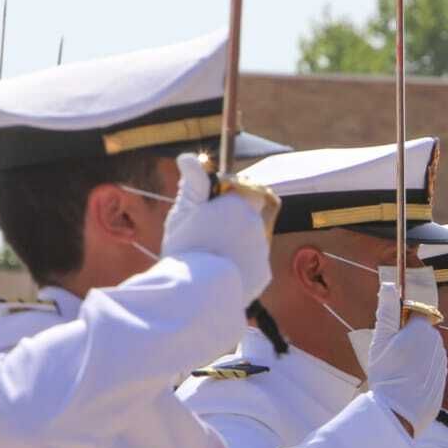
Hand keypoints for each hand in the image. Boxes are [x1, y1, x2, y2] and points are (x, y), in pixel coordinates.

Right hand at [161, 153, 273, 302]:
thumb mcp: (184, 211)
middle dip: (232, 221)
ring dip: (236, 243)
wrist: (201, 291)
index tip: (209, 206)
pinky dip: (240, 266)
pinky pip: (252, 265)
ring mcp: (262, 251)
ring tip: (211, 256)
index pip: (243, 189)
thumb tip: (188, 157)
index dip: (227, 195)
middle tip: (208, 232)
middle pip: (247, 216)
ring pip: (250, 240)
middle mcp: (257, 225)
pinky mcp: (263, 274)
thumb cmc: (188, 247)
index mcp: (239, 205)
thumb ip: (193, 183)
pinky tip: (221, 273)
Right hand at [367, 280, 446, 436]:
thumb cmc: (387, 374)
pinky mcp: (443, 378)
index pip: (415, 313)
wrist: (400, 411)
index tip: (392, 335)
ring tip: (399, 372)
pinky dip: (421, 371)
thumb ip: (387, 311)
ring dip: (415, 355)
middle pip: (421, 332)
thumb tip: (389, 284)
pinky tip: (408, 382)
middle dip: (408, 339)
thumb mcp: (381, 340)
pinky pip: (431, 367)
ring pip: (426, 350)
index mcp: (422, 329)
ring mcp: (442, 361)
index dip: (402, 321)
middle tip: (392, 356)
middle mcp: (437, 342)